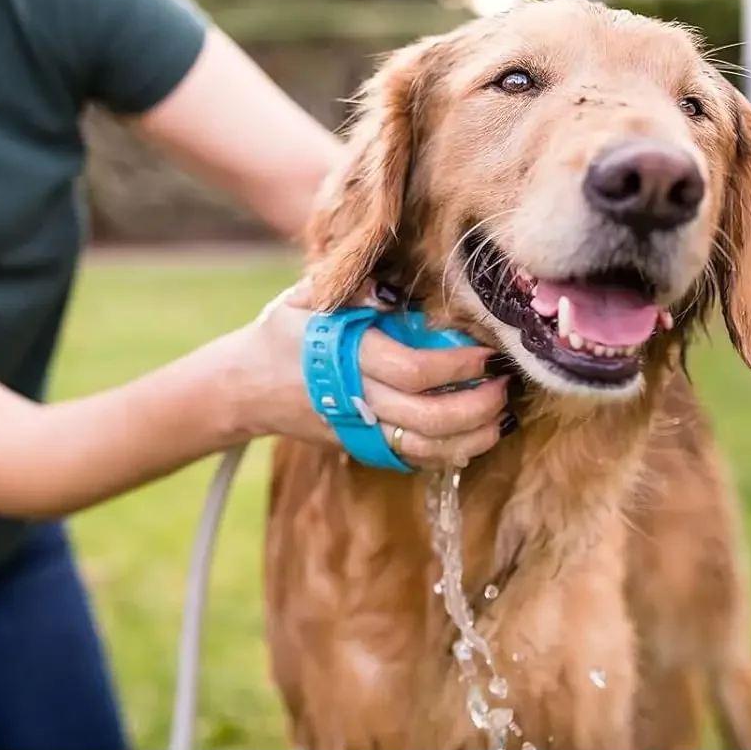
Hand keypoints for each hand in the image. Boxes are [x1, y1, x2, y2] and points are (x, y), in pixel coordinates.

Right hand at [233, 278, 512, 467]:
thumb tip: (395, 288)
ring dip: (472, 436)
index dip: (457, 364)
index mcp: (345, 357)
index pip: (413, 370)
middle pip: (428, 417)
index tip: (486, 352)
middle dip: (477, 405)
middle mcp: (355, 399)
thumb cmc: (283, 332)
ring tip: (501, 415)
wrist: (245, 385)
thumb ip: (353, 289)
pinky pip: (414, 461)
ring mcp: (358, 430)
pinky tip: (477, 437)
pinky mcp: (361, 448)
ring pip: (426, 448)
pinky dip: (451, 455)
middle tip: (504, 385)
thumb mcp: (306, 298)